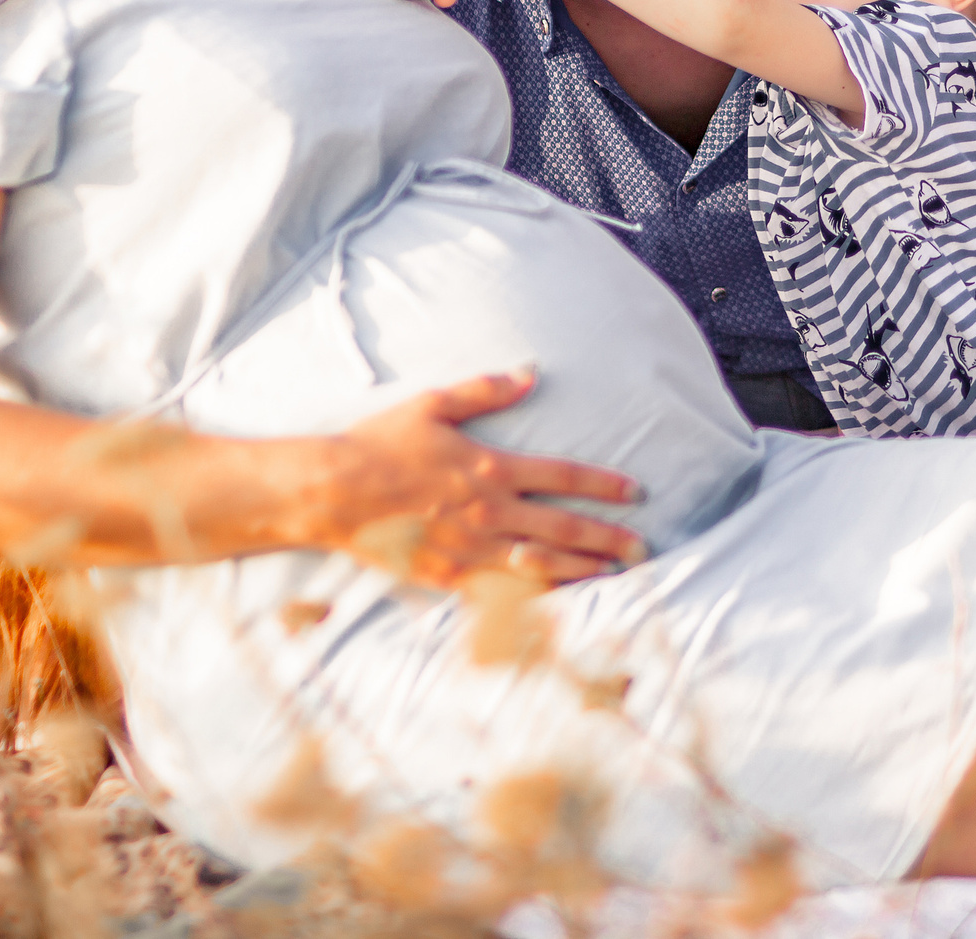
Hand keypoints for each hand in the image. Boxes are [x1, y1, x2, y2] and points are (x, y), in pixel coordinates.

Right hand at [320, 369, 647, 585]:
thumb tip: (530, 373)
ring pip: (540, 566)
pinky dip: (534, 598)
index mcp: (490, 467)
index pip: (563, 477)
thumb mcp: (433, 405)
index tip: (636, 493)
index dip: (604, 485)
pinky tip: (559, 602)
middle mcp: (489, 512)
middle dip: (608, 539)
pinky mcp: (449, 577)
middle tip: (642, 549)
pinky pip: (501, 592)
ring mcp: (470, 549)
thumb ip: (485, 391)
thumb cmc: (380, 444)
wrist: (333, 493)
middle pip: (564, 529)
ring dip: (582, 571)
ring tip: (615, 577)